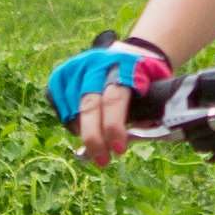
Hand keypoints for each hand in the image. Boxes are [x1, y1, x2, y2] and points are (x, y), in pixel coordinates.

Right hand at [46, 34, 171, 163]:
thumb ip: (145, 111)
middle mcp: (96, 65)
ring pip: (73, 108)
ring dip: (83, 133)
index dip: (114, 127)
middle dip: (94, 138)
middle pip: (89, 106)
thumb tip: (129, 141)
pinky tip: (82, 128)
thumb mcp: (153, 88)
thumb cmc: (143, 78)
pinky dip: (71, 120)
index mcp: (123, 67)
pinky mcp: (63, 72)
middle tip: (102, 161)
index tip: (119, 150)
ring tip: (96, 147)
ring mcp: (77, 67)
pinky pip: (61, 103)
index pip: (114, 100)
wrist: (129, 53)